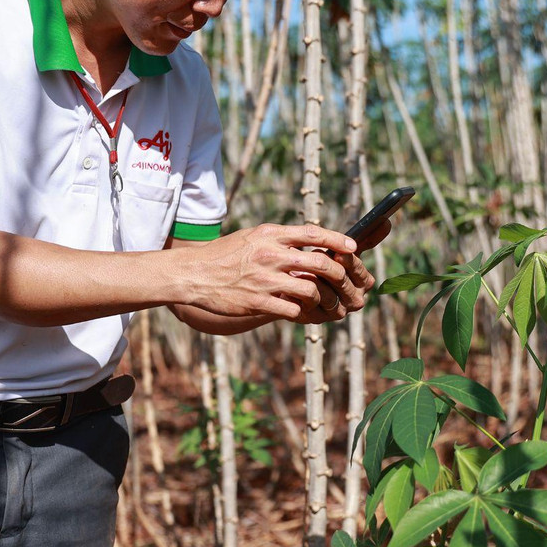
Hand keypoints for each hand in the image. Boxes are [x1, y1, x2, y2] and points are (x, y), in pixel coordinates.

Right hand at [183, 223, 359, 320]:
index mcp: (270, 234)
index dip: (337, 240)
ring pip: (312, 290)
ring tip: (328, 305)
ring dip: (325, 300)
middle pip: (321, 263)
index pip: (313, 233)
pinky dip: (305, 314)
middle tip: (348, 285)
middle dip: (342, 276)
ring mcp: (265, 279)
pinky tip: (305, 314)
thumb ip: (279, 239)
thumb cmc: (224, 255)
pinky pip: (294, 310)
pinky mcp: (258, 302)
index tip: (353, 247)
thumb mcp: (251, 237)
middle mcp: (270, 254)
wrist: (193, 274)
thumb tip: (311, 240)